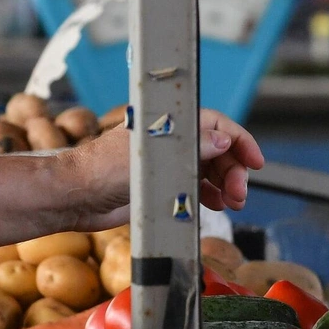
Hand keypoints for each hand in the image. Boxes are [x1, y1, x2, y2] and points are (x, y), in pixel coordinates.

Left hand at [62, 108, 264, 230]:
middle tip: (240, 193)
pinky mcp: (162, 186)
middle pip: (219, 150)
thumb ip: (191, 145)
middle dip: (234, 170)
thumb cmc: (101, 169)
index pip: (217, 125)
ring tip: (233, 202)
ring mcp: (168, 164)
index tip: (255, 161)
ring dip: (226, 184)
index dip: (240, 141)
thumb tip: (224, 138)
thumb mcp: (150, 155)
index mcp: (170, 123)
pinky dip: (210, 195)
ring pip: (210, 169)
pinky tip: (217, 205)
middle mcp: (172, 141)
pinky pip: (196, 187)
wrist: (73, 197)